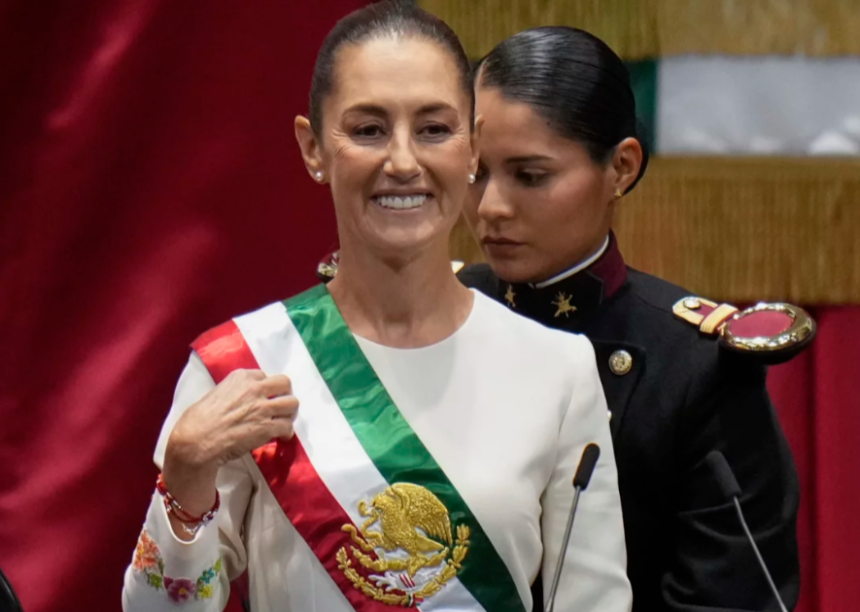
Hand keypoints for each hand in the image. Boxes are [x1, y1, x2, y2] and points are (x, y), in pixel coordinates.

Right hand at [162, 369, 297, 514]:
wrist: (196, 441)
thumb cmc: (198, 420)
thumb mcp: (216, 393)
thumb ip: (235, 391)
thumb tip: (243, 400)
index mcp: (241, 377)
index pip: (265, 376)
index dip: (266, 389)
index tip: (264, 398)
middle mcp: (255, 388)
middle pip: (285, 384)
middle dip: (285, 395)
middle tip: (280, 407)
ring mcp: (263, 407)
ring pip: (292, 403)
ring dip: (289, 413)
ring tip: (283, 421)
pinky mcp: (267, 427)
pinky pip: (288, 426)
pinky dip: (287, 433)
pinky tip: (281, 437)